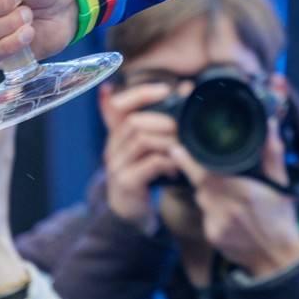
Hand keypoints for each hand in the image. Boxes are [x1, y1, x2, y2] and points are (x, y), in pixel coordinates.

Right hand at [101, 81, 180, 231]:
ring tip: (181, 148)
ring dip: (167, 141)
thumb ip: (164, 118)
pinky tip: (175, 169)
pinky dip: (167, 162)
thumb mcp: (151, 144)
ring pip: (141, 141)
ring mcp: (116, 165)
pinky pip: (149, 164)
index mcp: (117, 133)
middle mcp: (112, 146)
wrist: (130, 212)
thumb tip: (187, 87)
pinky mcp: (126, 182)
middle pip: (133, 121)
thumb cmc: (145, 172)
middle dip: (162, 120)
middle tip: (181, 127)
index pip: (119, 105)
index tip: (166, 90)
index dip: (141, 93)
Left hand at [169, 116, 298, 280]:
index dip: (188, 160)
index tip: (177, 148)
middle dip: (195, 171)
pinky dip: (212, 208)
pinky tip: (227, 209)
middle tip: (192, 158)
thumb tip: (269, 125)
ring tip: (223, 187)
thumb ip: (272, 153)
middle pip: (199, 183)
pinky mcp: (212, 236)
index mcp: (242, 191)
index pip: (205, 171)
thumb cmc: (281, 218)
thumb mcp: (281, 183)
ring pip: (201, 198)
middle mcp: (225, 207)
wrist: (278, 258)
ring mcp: (216, 224)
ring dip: (207, 189)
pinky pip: (205, 214)